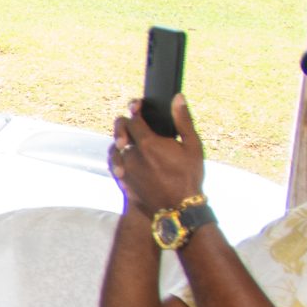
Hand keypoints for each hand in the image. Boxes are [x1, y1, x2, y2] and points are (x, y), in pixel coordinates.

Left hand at [109, 94, 206, 217]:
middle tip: (132, 122)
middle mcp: (132, 155)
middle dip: (125, 123)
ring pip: (114, 148)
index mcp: (148, 143)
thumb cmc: (189, 176)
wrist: (179, 209)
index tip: (138, 104)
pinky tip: (126, 157)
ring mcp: (125, 169)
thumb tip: (177, 98)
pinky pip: (114, 165)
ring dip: (120, 141)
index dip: (135, 108)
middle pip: (120, 130)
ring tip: (129, 140)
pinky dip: (118, 158)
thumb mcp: (192, 146)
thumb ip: (183, 121)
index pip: (134, 118)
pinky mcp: (123, 182)